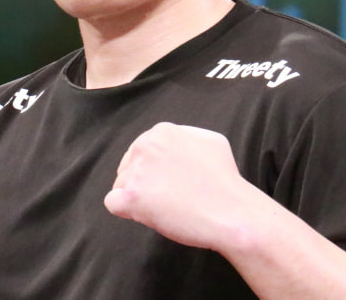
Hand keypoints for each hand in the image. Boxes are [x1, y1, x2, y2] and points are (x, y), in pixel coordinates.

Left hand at [103, 122, 253, 250]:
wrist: (232, 212)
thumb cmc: (225, 180)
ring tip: (167, 207)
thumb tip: (169, 143)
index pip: (141, 150)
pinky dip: (127, 212)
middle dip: (143, 182)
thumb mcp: (211, 140)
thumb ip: (185, 136)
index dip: (154, 170)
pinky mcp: (132, 196)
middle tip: (170, 197)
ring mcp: (137, 170)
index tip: (171, 182)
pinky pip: (113, 202)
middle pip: (127, 166)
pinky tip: (149, 215)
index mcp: (162, 131)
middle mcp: (145, 145)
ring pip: (121, 185)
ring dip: (138, 198)